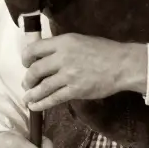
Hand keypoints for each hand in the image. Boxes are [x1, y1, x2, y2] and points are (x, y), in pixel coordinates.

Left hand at [21, 34, 145, 111]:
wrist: (122, 65)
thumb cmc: (104, 51)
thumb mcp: (80, 40)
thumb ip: (62, 47)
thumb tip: (46, 56)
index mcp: (63, 42)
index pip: (34, 48)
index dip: (26, 57)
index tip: (26, 63)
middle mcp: (62, 58)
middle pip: (35, 69)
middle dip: (28, 79)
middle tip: (27, 83)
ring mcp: (68, 75)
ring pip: (42, 86)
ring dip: (31, 94)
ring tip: (27, 98)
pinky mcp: (75, 90)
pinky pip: (53, 98)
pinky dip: (41, 104)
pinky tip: (35, 106)